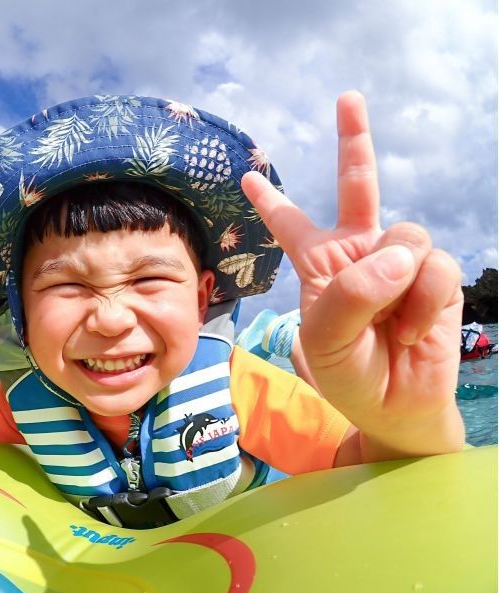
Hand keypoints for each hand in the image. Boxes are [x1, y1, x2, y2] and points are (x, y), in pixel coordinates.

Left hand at [241, 92, 463, 454]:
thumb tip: (399, 252)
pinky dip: (423, 304)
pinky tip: (412, 329)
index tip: (247, 177)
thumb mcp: (324, 340)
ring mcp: (397, 260)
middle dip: (353, 140)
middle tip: (346, 98)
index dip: (272, 202)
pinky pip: (434, 268)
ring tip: (391, 327)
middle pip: (358, 185)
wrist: (396, 405)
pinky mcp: (434, 274)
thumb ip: (350, 294)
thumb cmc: (349, 374)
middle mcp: (357, 252)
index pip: (291, 226)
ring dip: (398, 287)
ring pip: (405, 236)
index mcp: (318, 265)